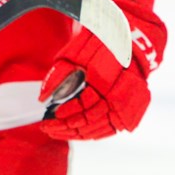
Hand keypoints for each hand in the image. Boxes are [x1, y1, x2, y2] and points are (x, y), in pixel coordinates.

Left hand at [39, 20, 154, 139]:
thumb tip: (43, 98)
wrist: (127, 41)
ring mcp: (128, 103)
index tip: (50, 115)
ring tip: (59, 132)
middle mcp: (120, 93)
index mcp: (106, 77)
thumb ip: (57, 75)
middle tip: (49, 129)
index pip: (84, 103)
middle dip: (67, 127)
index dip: (67, 112)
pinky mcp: (131, 109)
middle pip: (91, 120)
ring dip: (78, 133)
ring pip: (101, 128)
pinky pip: (111, 129)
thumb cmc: (97, 44)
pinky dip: (93, 133)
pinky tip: (78, 133)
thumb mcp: (74, 53)